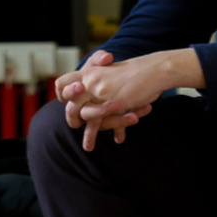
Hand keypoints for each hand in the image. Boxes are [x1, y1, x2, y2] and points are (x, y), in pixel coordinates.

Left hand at [67, 50, 192, 149]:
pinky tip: (118, 139)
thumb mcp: (114, 73)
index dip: (63, 96)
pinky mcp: (115, 103)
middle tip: (76, 127)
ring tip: (89, 147)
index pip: (62, 84)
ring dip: (89, 134)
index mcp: (88, 72)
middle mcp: (90, 81)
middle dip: (72, 119)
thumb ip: (101, 83)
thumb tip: (97, 99)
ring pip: (87, 116)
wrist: (154, 69)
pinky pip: (109, 121)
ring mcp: (101, 92)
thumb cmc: (137, 72)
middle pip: (70, 105)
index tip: (67, 105)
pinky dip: (114, 131)